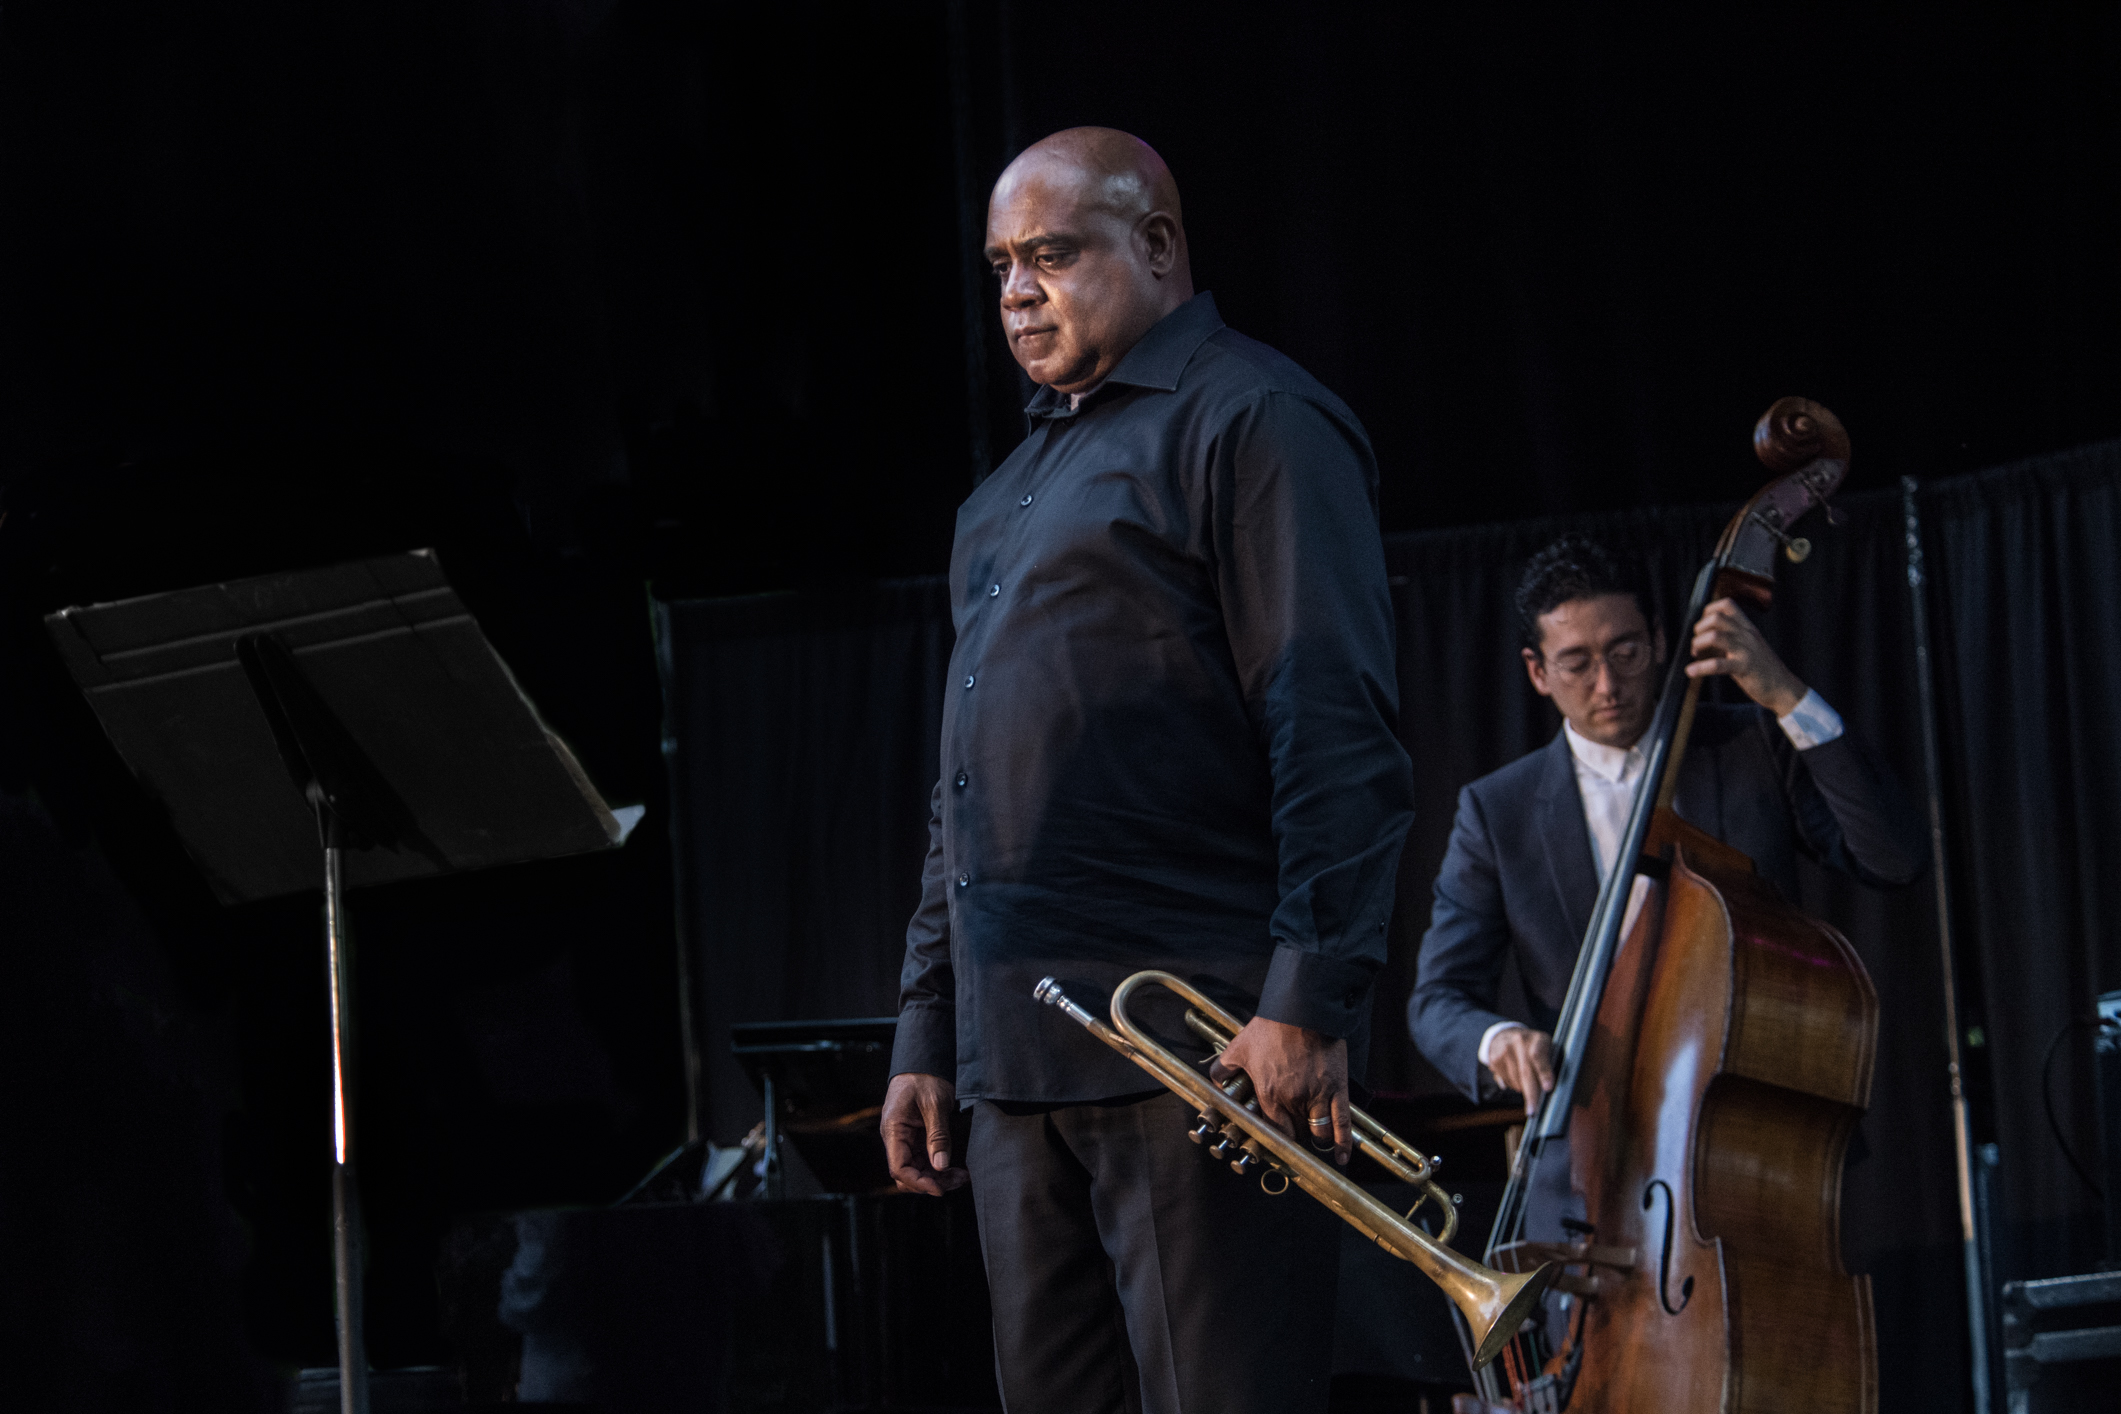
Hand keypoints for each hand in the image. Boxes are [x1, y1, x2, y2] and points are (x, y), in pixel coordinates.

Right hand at [881, 1072, 967, 1195]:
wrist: (925, 1062)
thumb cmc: (925, 1077)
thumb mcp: (935, 1105)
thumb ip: (938, 1136)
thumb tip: (941, 1166)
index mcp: (893, 1130)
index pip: (899, 1168)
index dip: (918, 1182)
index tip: (940, 1188)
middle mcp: (896, 1137)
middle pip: (907, 1173)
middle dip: (931, 1182)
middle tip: (957, 1181)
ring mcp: (905, 1138)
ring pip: (917, 1169)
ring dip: (936, 1177)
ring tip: (960, 1177)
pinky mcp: (916, 1138)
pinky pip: (924, 1160)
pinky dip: (938, 1167)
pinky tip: (954, 1169)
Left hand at [1212, 1017, 1351, 1165]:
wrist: (1302, 1010)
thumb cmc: (1271, 1027)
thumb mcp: (1239, 1047)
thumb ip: (1224, 1068)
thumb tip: (1216, 1082)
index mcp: (1269, 1095)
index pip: (1272, 1132)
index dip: (1275, 1140)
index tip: (1276, 1143)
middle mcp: (1293, 1101)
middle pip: (1296, 1135)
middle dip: (1295, 1139)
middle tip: (1296, 1137)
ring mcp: (1317, 1096)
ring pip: (1318, 1134)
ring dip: (1315, 1141)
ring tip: (1315, 1141)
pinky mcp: (1337, 1089)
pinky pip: (1342, 1124)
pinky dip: (1342, 1143)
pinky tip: (1341, 1157)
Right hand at [1487, 1026, 1553, 1115]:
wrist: (1505, 1034)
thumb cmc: (1533, 1046)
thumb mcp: (1546, 1048)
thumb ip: (1550, 1063)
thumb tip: (1550, 1089)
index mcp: (1537, 1039)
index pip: (1539, 1056)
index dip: (1544, 1073)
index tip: (1548, 1088)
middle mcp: (1519, 1042)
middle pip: (1526, 1073)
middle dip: (1531, 1095)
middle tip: (1533, 1111)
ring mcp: (1504, 1050)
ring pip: (1515, 1080)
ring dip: (1523, 1089)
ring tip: (1527, 1085)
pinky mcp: (1494, 1059)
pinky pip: (1506, 1081)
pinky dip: (1513, 1085)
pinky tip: (1515, 1077)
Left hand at [1685, 597, 1806, 715]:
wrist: (1783, 688)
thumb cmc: (1762, 669)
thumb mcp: (1747, 647)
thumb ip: (1729, 640)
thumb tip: (1703, 638)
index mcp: (1747, 628)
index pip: (1727, 605)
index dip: (1708, 611)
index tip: (1702, 626)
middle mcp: (1746, 634)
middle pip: (1716, 617)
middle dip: (1699, 628)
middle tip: (1697, 644)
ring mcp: (1746, 649)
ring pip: (1715, 636)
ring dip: (1698, 643)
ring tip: (1695, 654)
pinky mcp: (1744, 667)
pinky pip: (1718, 664)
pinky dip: (1700, 668)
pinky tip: (1691, 671)